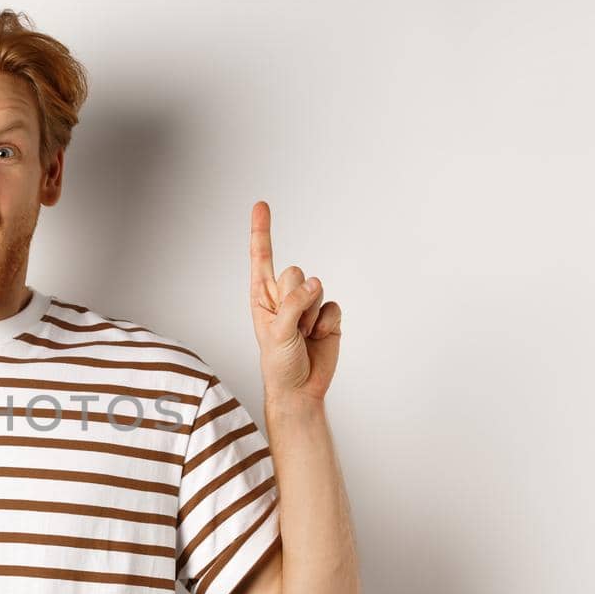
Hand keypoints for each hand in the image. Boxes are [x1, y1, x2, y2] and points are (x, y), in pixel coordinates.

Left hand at [248, 200, 341, 402]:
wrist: (301, 388)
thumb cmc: (279, 363)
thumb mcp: (276, 333)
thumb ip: (293, 304)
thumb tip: (314, 283)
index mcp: (262, 297)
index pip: (262, 257)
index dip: (261, 231)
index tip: (261, 204)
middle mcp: (284, 296)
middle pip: (295, 272)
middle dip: (296, 298)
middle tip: (292, 326)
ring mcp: (307, 305)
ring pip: (317, 288)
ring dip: (311, 315)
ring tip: (303, 336)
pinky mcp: (327, 315)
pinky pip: (333, 305)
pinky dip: (328, 323)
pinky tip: (318, 338)